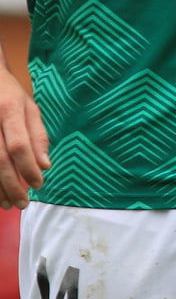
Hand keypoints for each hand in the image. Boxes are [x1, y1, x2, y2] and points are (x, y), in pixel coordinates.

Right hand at [0, 67, 47, 209]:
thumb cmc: (9, 94)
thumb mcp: (29, 106)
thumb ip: (38, 135)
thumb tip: (45, 166)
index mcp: (9, 109)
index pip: (19, 145)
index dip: (28, 167)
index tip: (39, 184)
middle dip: (11, 185)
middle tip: (22, 204)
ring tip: (7, 204)